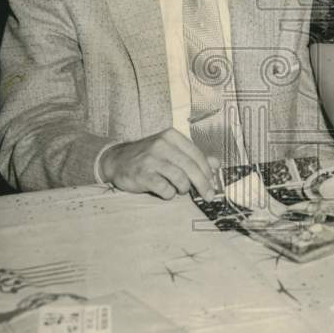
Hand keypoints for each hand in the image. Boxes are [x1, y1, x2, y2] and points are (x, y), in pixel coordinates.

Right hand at [99, 127, 218, 199]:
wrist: (117, 160)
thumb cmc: (149, 156)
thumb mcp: (171, 150)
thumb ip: (193, 156)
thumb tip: (216, 164)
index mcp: (171, 136)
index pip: (197, 154)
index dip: (207, 171)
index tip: (213, 184)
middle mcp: (162, 145)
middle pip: (191, 167)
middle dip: (203, 184)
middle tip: (208, 196)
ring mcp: (151, 159)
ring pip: (180, 178)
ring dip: (184, 188)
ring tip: (180, 190)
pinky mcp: (142, 174)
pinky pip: (165, 188)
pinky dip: (169, 194)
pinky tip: (166, 192)